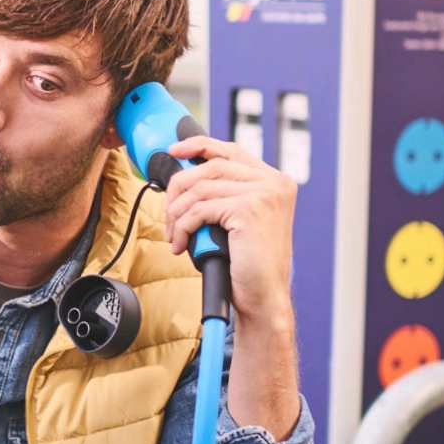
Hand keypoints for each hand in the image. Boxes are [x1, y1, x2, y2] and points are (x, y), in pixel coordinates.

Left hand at [162, 136, 296, 324]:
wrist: (264, 297)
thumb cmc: (248, 263)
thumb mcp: (239, 219)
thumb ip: (225, 193)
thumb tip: (184, 173)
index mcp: (275, 181)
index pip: (230, 151)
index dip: (198, 146)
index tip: (174, 151)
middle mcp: (273, 182)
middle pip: (208, 167)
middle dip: (179, 189)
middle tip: (168, 214)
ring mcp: (263, 193)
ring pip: (199, 189)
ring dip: (177, 214)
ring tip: (175, 235)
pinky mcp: (249, 209)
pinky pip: (198, 210)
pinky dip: (183, 227)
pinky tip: (183, 244)